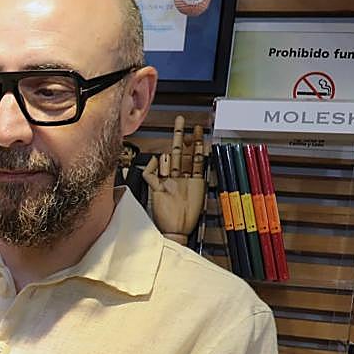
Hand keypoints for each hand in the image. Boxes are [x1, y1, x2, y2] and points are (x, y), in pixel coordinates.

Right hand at [143, 115, 206, 244]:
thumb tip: (202, 155)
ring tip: (175, 140)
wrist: (175, 232)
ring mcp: (167, 183)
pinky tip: (157, 160)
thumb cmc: (188, 219)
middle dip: (180, 135)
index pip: (193, 156)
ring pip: (167, 161)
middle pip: (179, 153)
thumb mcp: (200, 193)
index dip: (196, 142)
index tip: (198, 129)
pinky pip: (151, 175)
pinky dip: (153, 166)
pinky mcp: (156, 189)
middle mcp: (179, 179)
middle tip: (181, 120)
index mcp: (192, 180)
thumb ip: (199, 173)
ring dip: (171, 151)